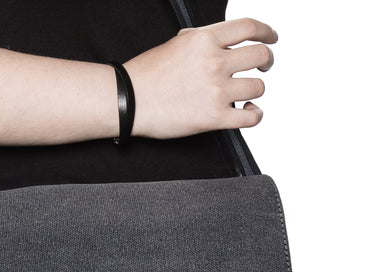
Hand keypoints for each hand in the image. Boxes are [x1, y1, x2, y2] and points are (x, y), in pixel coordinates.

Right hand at [124, 17, 276, 138]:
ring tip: (247, 95)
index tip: (270, 38)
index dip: (266, 32)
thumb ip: (201, 41)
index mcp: (204, 40)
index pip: (249, 28)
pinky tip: (249, 112)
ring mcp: (216, 90)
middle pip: (260, 56)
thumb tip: (219, 42)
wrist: (127, 101)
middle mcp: (214, 62)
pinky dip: (255, 115)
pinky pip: (251, 117)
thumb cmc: (144, 76)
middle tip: (263, 67)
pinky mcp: (213, 117)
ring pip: (258, 87)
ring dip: (255, 90)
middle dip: (266, 61)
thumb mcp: (175, 44)